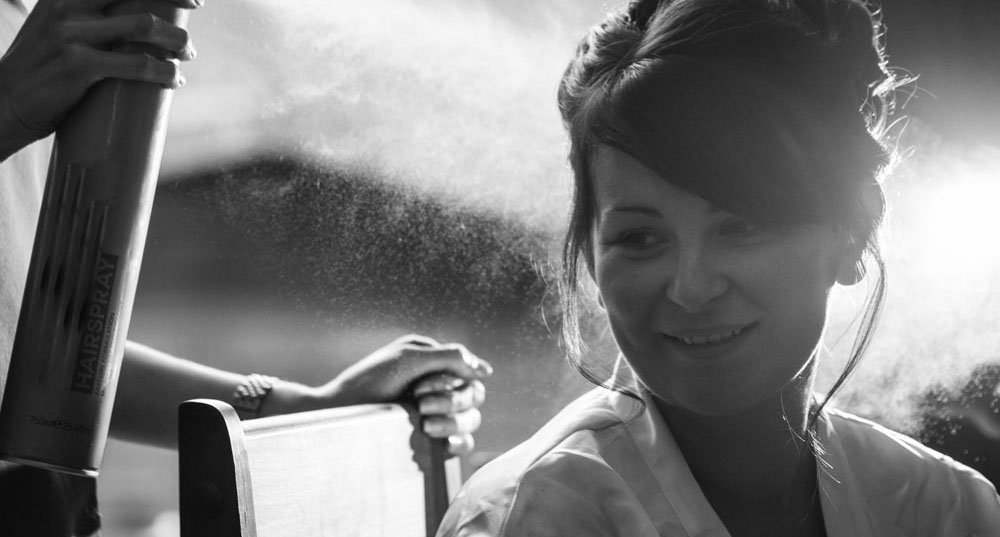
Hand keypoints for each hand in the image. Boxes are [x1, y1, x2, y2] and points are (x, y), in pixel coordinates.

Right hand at [0, 0, 201, 158]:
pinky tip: (173, 79)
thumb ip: (88, 19)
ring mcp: (73, 34)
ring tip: (188, 53)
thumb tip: (137, 24)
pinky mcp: (80, 65)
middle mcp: (68, 6)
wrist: (4, 102)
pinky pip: (138, 64)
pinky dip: (165, 72)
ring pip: (145, 25)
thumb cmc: (41, 69)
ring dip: (177, 39)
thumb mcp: (59, 29)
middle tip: (197, 8)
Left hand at [316, 334, 492, 454]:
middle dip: (451, 400)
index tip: (420, 386)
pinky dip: (458, 442)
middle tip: (419, 403)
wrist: (339, 417)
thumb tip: (487, 370)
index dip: (452, 380)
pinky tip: (442, 442)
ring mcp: (437, 416)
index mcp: (433, 365)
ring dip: (452, 420)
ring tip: (424, 423)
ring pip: (472, 419)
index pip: (468, 372)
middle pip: (474, 395)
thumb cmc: (368, 383)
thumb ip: (450, 357)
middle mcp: (438, 389)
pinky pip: (463, 444)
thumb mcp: (408, 359)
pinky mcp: (432, 442)